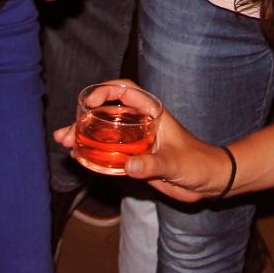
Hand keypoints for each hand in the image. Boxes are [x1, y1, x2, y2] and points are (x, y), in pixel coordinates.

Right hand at [53, 81, 233, 202]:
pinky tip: (79, 158)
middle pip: (107, 113)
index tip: (88, 102)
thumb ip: (153, 165)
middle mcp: (141, 123)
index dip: (104, 91)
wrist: (209, 181)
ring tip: (64, 143)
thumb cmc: (198, 163)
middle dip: (84, 119)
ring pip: (105, 133)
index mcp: (152, 112)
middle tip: (64, 132)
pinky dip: (94, 154)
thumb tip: (129, 167)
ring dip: (84, 136)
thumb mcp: (175, 163)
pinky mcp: (135, 158)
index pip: (124, 91)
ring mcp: (136, 140)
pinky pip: (110, 152)